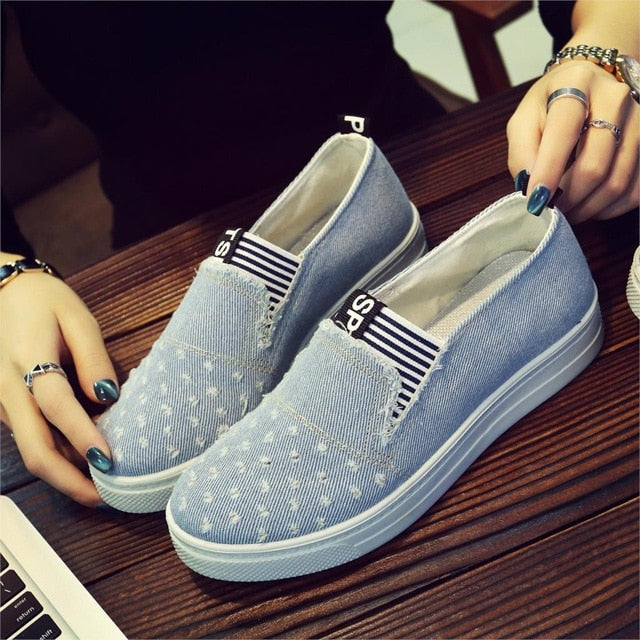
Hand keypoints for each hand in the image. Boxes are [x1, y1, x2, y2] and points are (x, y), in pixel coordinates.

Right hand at [0, 262, 117, 506]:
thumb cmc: (43, 301)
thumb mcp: (77, 318)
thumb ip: (93, 358)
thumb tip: (108, 397)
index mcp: (28, 359)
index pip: (56, 405)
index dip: (82, 434)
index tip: (108, 460)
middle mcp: (8, 389)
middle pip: (33, 447)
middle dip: (70, 481)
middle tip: (105, 497)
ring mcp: (0, 401)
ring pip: (30, 449)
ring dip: (64, 472)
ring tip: (102, 484)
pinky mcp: (1, 407)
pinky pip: (28, 439)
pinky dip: (55, 454)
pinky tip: (82, 458)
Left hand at [507, 60, 638, 222]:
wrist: (589, 85)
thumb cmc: (551, 107)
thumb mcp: (524, 120)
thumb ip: (522, 153)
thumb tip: (531, 188)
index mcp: (576, 84)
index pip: (564, 132)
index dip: (549, 172)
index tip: (535, 201)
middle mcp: (615, 98)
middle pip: (595, 164)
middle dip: (568, 198)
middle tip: (550, 211)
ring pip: (617, 182)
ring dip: (587, 207)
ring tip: (566, 211)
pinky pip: (635, 190)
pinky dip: (608, 208)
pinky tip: (589, 206)